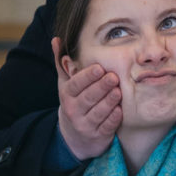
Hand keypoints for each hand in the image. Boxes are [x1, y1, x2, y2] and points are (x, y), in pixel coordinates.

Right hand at [52, 37, 121, 159]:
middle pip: (88, 98)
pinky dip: (113, 119)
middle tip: (113, 77)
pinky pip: (106, 126)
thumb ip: (63, 63)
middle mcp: (74, 111)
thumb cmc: (75, 102)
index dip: (87, 77)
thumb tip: (56, 39)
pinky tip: (120, 110)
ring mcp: (85, 125)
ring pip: (98, 112)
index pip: (76, 84)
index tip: (99, 68)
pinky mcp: (98, 136)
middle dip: (101, 87)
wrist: (75, 136)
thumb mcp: (66, 84)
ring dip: (109, 102)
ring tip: (119, 91)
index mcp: (67, 95)